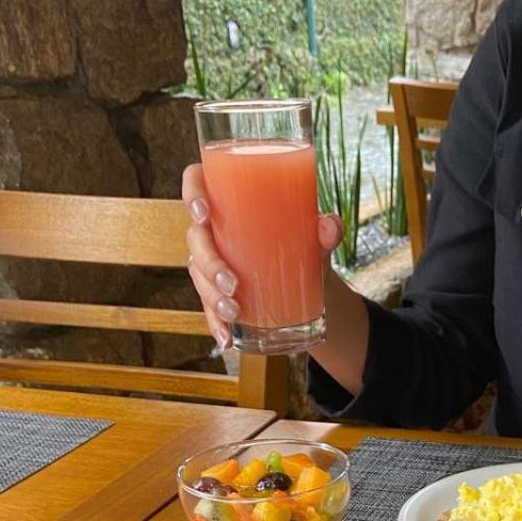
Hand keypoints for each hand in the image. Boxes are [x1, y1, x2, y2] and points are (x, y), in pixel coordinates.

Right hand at [182, 163, 342, 348]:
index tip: (204, 213)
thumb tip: (329, 227)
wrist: (309, 284)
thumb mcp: (317, 238)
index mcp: (229, 202)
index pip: (197, 182)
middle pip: (196, 239)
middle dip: (210, 263)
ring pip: (199, 276)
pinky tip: (226, 338)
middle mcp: (214, 231)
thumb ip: (326, 230)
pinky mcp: (217, 292)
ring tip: (236, 313)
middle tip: (233, 284)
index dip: (192, 192)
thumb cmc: (304, 244)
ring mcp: (211, 263)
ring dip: (212, 297)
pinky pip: (208, 307)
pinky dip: (216, 324)